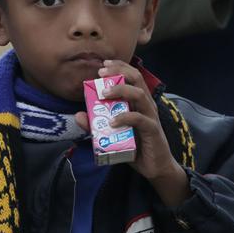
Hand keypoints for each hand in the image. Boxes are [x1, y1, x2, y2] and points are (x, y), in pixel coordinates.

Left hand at [87, 60, 189, 207]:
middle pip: (137, 79)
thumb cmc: (135, 147)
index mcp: (138, 101)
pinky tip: (112, 122)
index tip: (103, 64)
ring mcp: (150, 116)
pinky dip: (125, 118)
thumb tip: (78, 115)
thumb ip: (96, 125)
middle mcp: (146, 104)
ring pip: (139, 94)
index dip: (119, 67)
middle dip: (119, 72)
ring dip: (120, 91)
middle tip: (101, 72)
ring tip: (103, 93)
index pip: (132, 76)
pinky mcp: (152, 130)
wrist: (155, 167)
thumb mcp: (113, 135)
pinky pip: (140, 119)